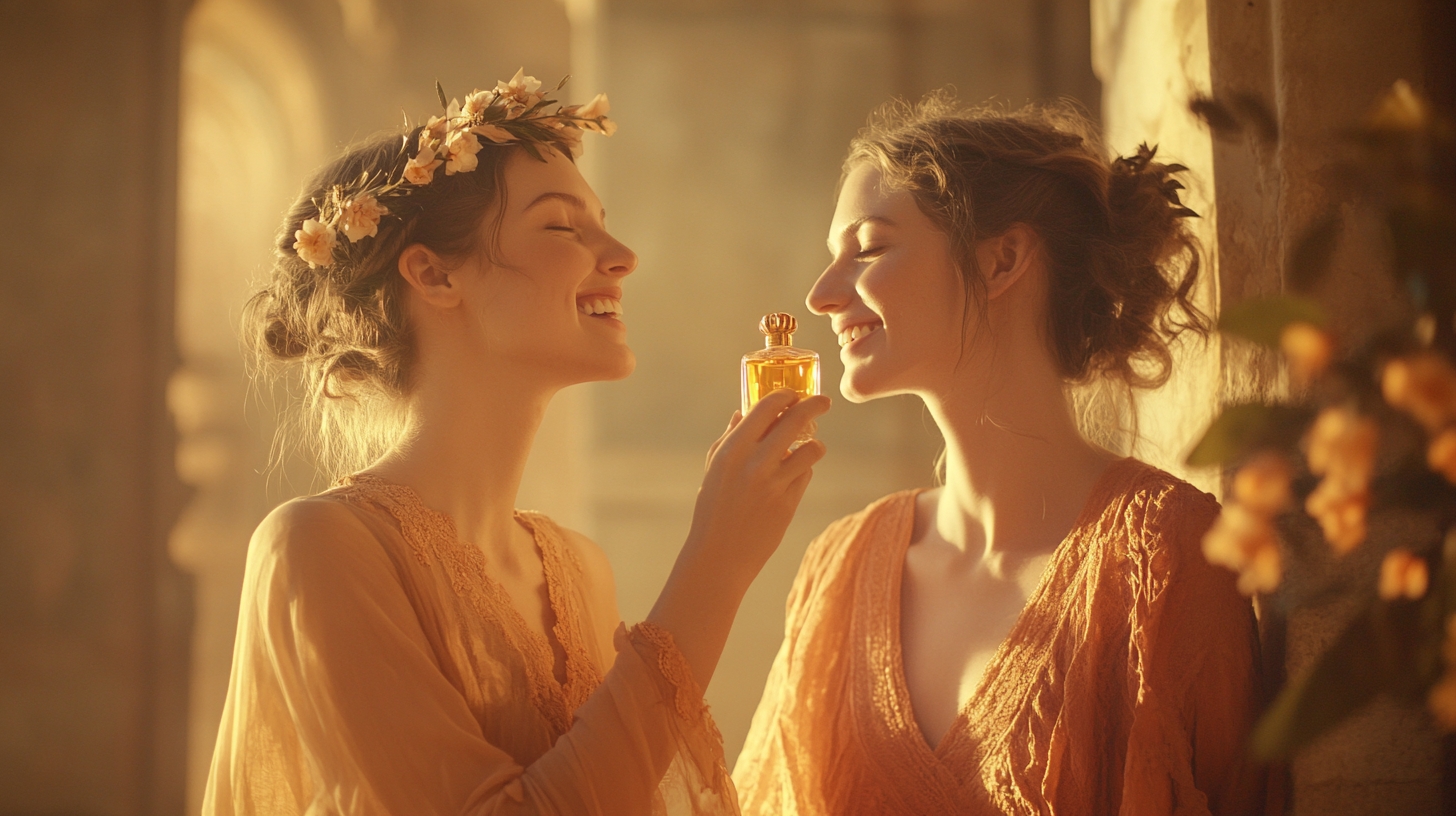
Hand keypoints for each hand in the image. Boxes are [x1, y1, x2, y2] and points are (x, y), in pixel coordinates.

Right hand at [685, 389, 830, 586]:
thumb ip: (729, 438)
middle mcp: (754, 463)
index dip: (785, 396)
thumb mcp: (714, 469)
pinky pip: (806, 475)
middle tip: (823, 401)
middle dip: (814, 405)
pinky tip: (795, 474)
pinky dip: (804, 470)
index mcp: (732, 450)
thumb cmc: (713, 508)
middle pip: (795, 420)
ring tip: (811, 446)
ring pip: (811, 449)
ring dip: (815, 444)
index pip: (766, 408)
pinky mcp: (788, 504)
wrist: (719, 555)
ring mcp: (774, 484)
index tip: (794, 393)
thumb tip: (741, 412)